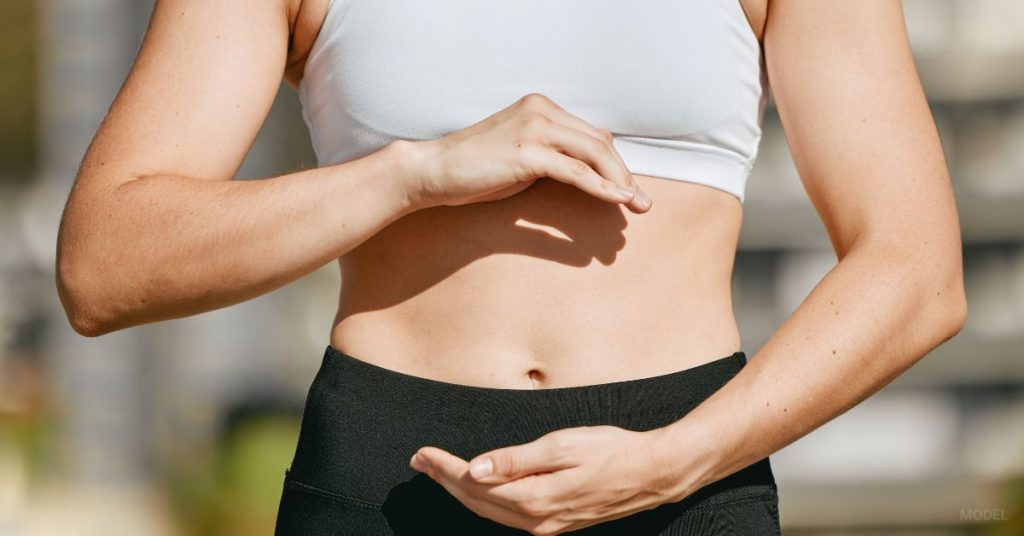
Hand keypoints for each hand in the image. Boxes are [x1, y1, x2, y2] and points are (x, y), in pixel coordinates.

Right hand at [397, 92, 651, 212]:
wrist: (434, 170)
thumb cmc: (475, 167)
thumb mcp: (521, 154)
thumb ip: (552, 154)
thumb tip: (586, 170)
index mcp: (541, 107)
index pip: (592, 134)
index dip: (614, 163)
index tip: (627, 189)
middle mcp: (542, 111)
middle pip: (600, 142)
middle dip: (624, 173)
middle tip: (641, 203)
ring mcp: (535, 129)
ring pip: (594, 154)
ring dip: (620, 182)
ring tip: (635, 206)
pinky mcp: (529, 153)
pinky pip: (577, 172)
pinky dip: (602, 188)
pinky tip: (617, 200)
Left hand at [408, 425, 680, 534]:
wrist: (652, 472)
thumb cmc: (611, 451)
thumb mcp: (562, 446)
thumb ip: (516, 460)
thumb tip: (475, 469)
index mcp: (534, 498)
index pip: (475, 484)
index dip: (445, 468)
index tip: (423, 453)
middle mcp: (536, 520)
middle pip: (476, 502)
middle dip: (444, 480)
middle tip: (419, 460)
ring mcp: (546, 526)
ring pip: (489, 512)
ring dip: (460, 492)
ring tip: (437, 471)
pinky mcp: (555, 523)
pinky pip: (507, 516)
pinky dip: (484, 501)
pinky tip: (477, 489)